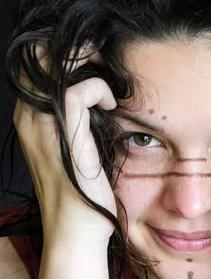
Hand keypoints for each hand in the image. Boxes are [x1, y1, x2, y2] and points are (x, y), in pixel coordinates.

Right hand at [13, 42, 117, 244]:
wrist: (78, 231)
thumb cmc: (82, 192)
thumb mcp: (78, 147)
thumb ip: (79, 119)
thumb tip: (99, 93)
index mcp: (30, 119)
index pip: (34, 63)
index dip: (64, 52)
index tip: (94, 61)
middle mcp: (29, 118)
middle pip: (37, 55)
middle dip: (73, 47)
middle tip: (100, 60)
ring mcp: (42, 126)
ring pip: (52, 65)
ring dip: (85, 61)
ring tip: (107, 77)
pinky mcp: (65, 137)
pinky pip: (77, 91)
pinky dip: (99, 89)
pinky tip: (112, 104)